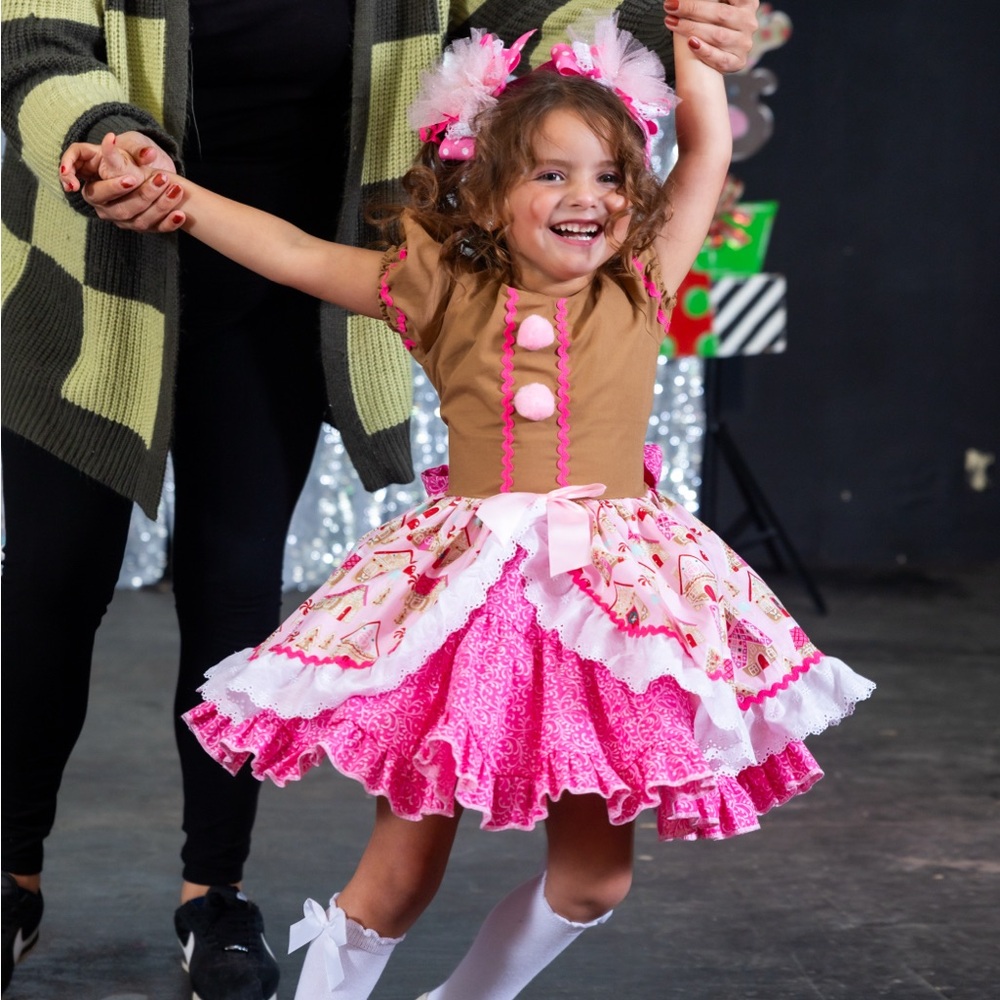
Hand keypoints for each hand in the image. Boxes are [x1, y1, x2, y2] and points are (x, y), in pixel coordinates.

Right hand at [59, 132, 185, 231]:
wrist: (145, 170)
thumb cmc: (128, 156)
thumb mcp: (124, 149)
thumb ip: (121, 150)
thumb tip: (121, 143)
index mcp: (93, 189)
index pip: (99, 192)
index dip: (114, 187)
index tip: (133, 178)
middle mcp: (106, 210)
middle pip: (122, 210)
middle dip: (143, 195)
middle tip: (161, 179)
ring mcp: (125, 222)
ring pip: (141, 221)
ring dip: (160, 206)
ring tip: (176, 189)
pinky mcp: (143, 227)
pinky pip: (157, 230)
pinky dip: (170, 223)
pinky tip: (181, 213)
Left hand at [664, 0, 758, 73]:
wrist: (719, 51)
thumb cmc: (714, 21)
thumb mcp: (715, 6)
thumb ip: (706, 2)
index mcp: (746, 3)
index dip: (701, 0)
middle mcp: (748, 22)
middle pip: (720, 14)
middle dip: (692, 9)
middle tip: (670, 6)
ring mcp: (744, 43)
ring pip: (718, 35)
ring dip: (692, 28)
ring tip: (671, 22)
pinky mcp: (737, 62)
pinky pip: (720, 58)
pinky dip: (705, 51)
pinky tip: (691, 43)